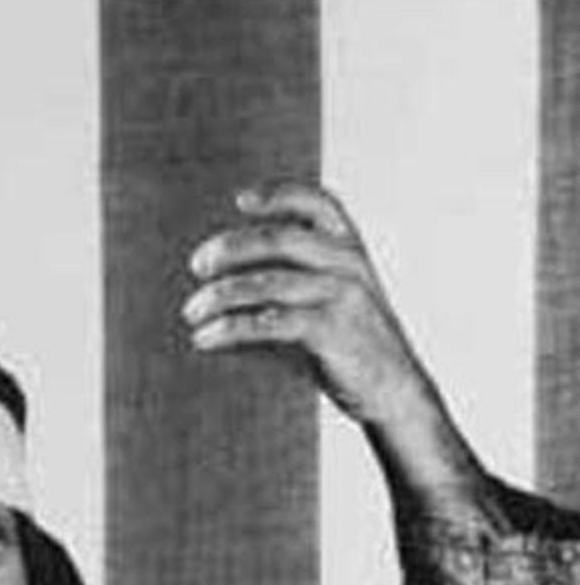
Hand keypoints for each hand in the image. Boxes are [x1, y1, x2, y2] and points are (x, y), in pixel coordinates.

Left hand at [182, 180, 432, 428]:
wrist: (393, 390)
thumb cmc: (346, 341)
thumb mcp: (328, 297)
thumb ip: (288, 276)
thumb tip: (216, 277)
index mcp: (348, 247)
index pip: (318, 203)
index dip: (279, 194)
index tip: (240, 200)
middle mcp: (348, 263)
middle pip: (280, 238)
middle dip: (231, 247)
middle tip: (197, 266)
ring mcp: (343, 296)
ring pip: (268, 283)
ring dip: (221, 295)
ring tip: (191, 312)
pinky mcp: (333, 331)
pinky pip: (271, 322)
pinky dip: (231, 328)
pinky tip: (206, 338)